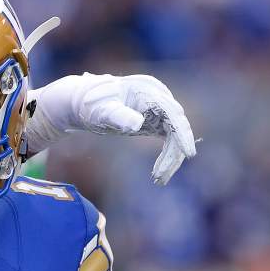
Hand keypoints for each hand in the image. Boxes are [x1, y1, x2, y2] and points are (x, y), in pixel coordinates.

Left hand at [25, 73, 196, 184]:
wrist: (81, 103)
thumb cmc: (90, 105)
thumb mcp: (101, 112)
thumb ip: (118, 116)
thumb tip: (137, 124)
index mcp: (147, 90)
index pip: (172, 113)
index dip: (182, 133)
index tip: (188, 154)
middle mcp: (157, 97)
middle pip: (177, 126)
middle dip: (174, 153)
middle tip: (161, 177)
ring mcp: (157, 109)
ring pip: (174, 135)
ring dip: (170, 158)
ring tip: (159, 179)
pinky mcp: (154, 120)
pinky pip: (168, 139)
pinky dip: (166, 155)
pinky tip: (159, 173)